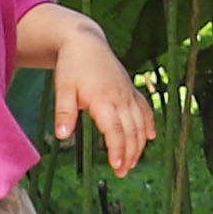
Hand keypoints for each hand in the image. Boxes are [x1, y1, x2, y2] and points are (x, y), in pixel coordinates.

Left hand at [38, 15, 156, 175]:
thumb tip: (62, 135)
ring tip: (133, 162)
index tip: (116, 166)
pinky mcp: (130, 89)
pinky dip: (149, 124)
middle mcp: (120, 98)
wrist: (85, 41)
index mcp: (102, 99)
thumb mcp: (62, 88)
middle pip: (130, 131)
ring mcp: (128, 94)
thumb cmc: (72, 65)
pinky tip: (150, 137)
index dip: (117, 149)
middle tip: (123, 172)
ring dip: (139, 144)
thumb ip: (64, 113)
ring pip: (140, 124)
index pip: (114, 130)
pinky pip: (144, 109)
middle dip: (129, 154)